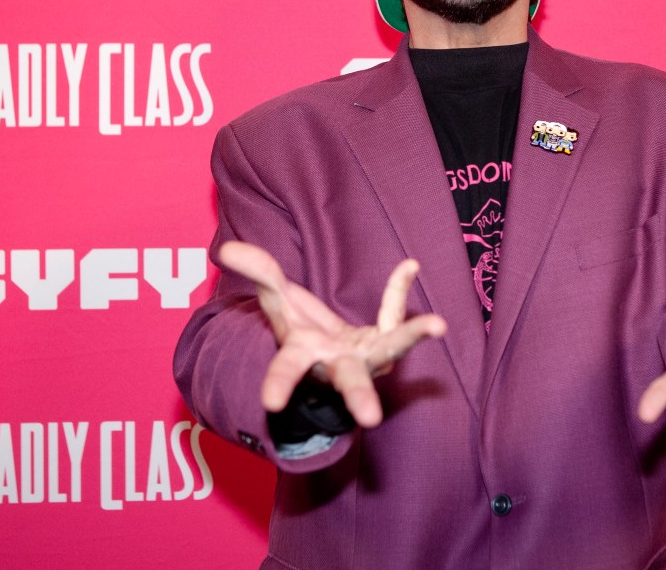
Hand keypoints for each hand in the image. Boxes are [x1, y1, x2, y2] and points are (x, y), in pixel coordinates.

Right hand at [219, 240, 447, 427]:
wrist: (326, 352)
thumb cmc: (298, 330)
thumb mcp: (276, 300)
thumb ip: (259, 274)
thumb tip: (227, 248)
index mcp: (304, 358)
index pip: (287, 371)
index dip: (279, 384)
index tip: (271, 403)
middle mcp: (337, 364)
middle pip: (349, 380)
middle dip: (359, 396)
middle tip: (371, 418)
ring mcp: (367, 356)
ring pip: (391, 349)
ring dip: (412, 336)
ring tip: (438, 325)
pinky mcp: (386, 343)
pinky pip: (393, 315)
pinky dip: (398, 291)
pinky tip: (409, 266)